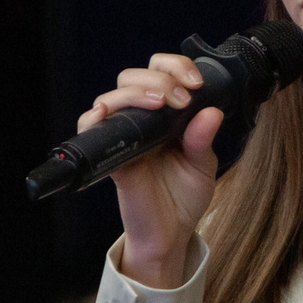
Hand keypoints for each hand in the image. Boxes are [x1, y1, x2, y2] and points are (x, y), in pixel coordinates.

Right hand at [80, 53, 224, 289]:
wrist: (171, 235)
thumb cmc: (184, 198)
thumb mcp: (203, 166)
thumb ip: (204, 139)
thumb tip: (211, 111)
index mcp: (165, 116)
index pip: (161, 73)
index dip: (176, 67)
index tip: (196, 84)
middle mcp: (141, 121)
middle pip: (133, 77)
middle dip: (159, 79)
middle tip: (182, 99)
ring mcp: (124, 138)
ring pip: (112, 96)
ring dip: (135, 92)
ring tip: (160, 103)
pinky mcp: (112, 157)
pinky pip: (91, 129)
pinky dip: (95, 117)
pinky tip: (107, 113)